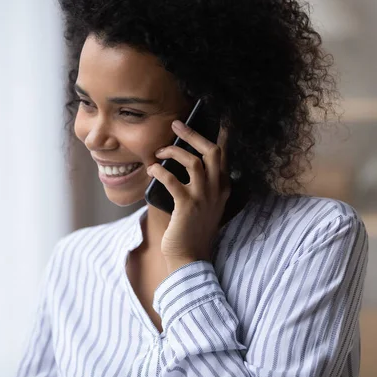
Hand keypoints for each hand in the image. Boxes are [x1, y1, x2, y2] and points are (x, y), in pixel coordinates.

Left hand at [147, 120, 230, 271]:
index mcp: (223, 188)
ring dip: (174, 152)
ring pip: (194, 161)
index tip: (217, 118)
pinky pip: (173, 180)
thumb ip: (201, 185)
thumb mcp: (205, 205)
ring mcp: (203, 197)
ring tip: (160, 152)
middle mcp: (217, 190)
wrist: (190, 258)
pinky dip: (160, 171)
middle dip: (193, 134)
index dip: (221, 135)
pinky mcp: (186, 206)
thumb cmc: (193, 230)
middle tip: (176, 124)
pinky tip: (152, 169)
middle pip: (212, 151)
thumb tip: (183, 162)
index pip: (224, 155)